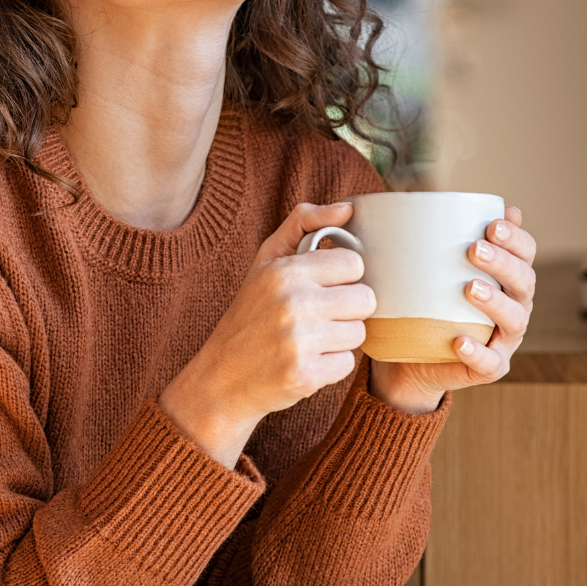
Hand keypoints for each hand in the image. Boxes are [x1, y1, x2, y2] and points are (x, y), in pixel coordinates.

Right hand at [160, 202, 374, 467]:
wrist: (221, 377)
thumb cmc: (250, 314)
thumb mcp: (266, 261)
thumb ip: (303, 224)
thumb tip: (347, 208)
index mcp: (284, 271)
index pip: (353, 264)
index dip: (342, 277)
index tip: (323, 287)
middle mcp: (292, 303)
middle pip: (364, 299)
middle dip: (347, 309)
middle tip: (319, 316)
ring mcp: (298, 341)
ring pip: (359, 333)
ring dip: (340, 339)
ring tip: (309, 340)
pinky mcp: (305, 375)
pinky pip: (347, 364)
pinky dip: (330, 366)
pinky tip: (305, 361)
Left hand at [369, 206, 536, 414]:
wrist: (409, 356)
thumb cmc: (420, 301)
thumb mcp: (423, 267)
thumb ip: (426, 237)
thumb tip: (411, 197)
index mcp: (504, 276)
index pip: (524, 252)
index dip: (516, 237)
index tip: (492, 224)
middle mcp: (513, 305)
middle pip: (524, 281)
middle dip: (504, 262)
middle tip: (474, 250)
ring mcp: (503, 339)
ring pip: (515, 320)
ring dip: (496, 302)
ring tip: (470, 288)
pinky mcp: (488, 367)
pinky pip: (490, 362)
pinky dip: (478, 352)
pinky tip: (460, 341)